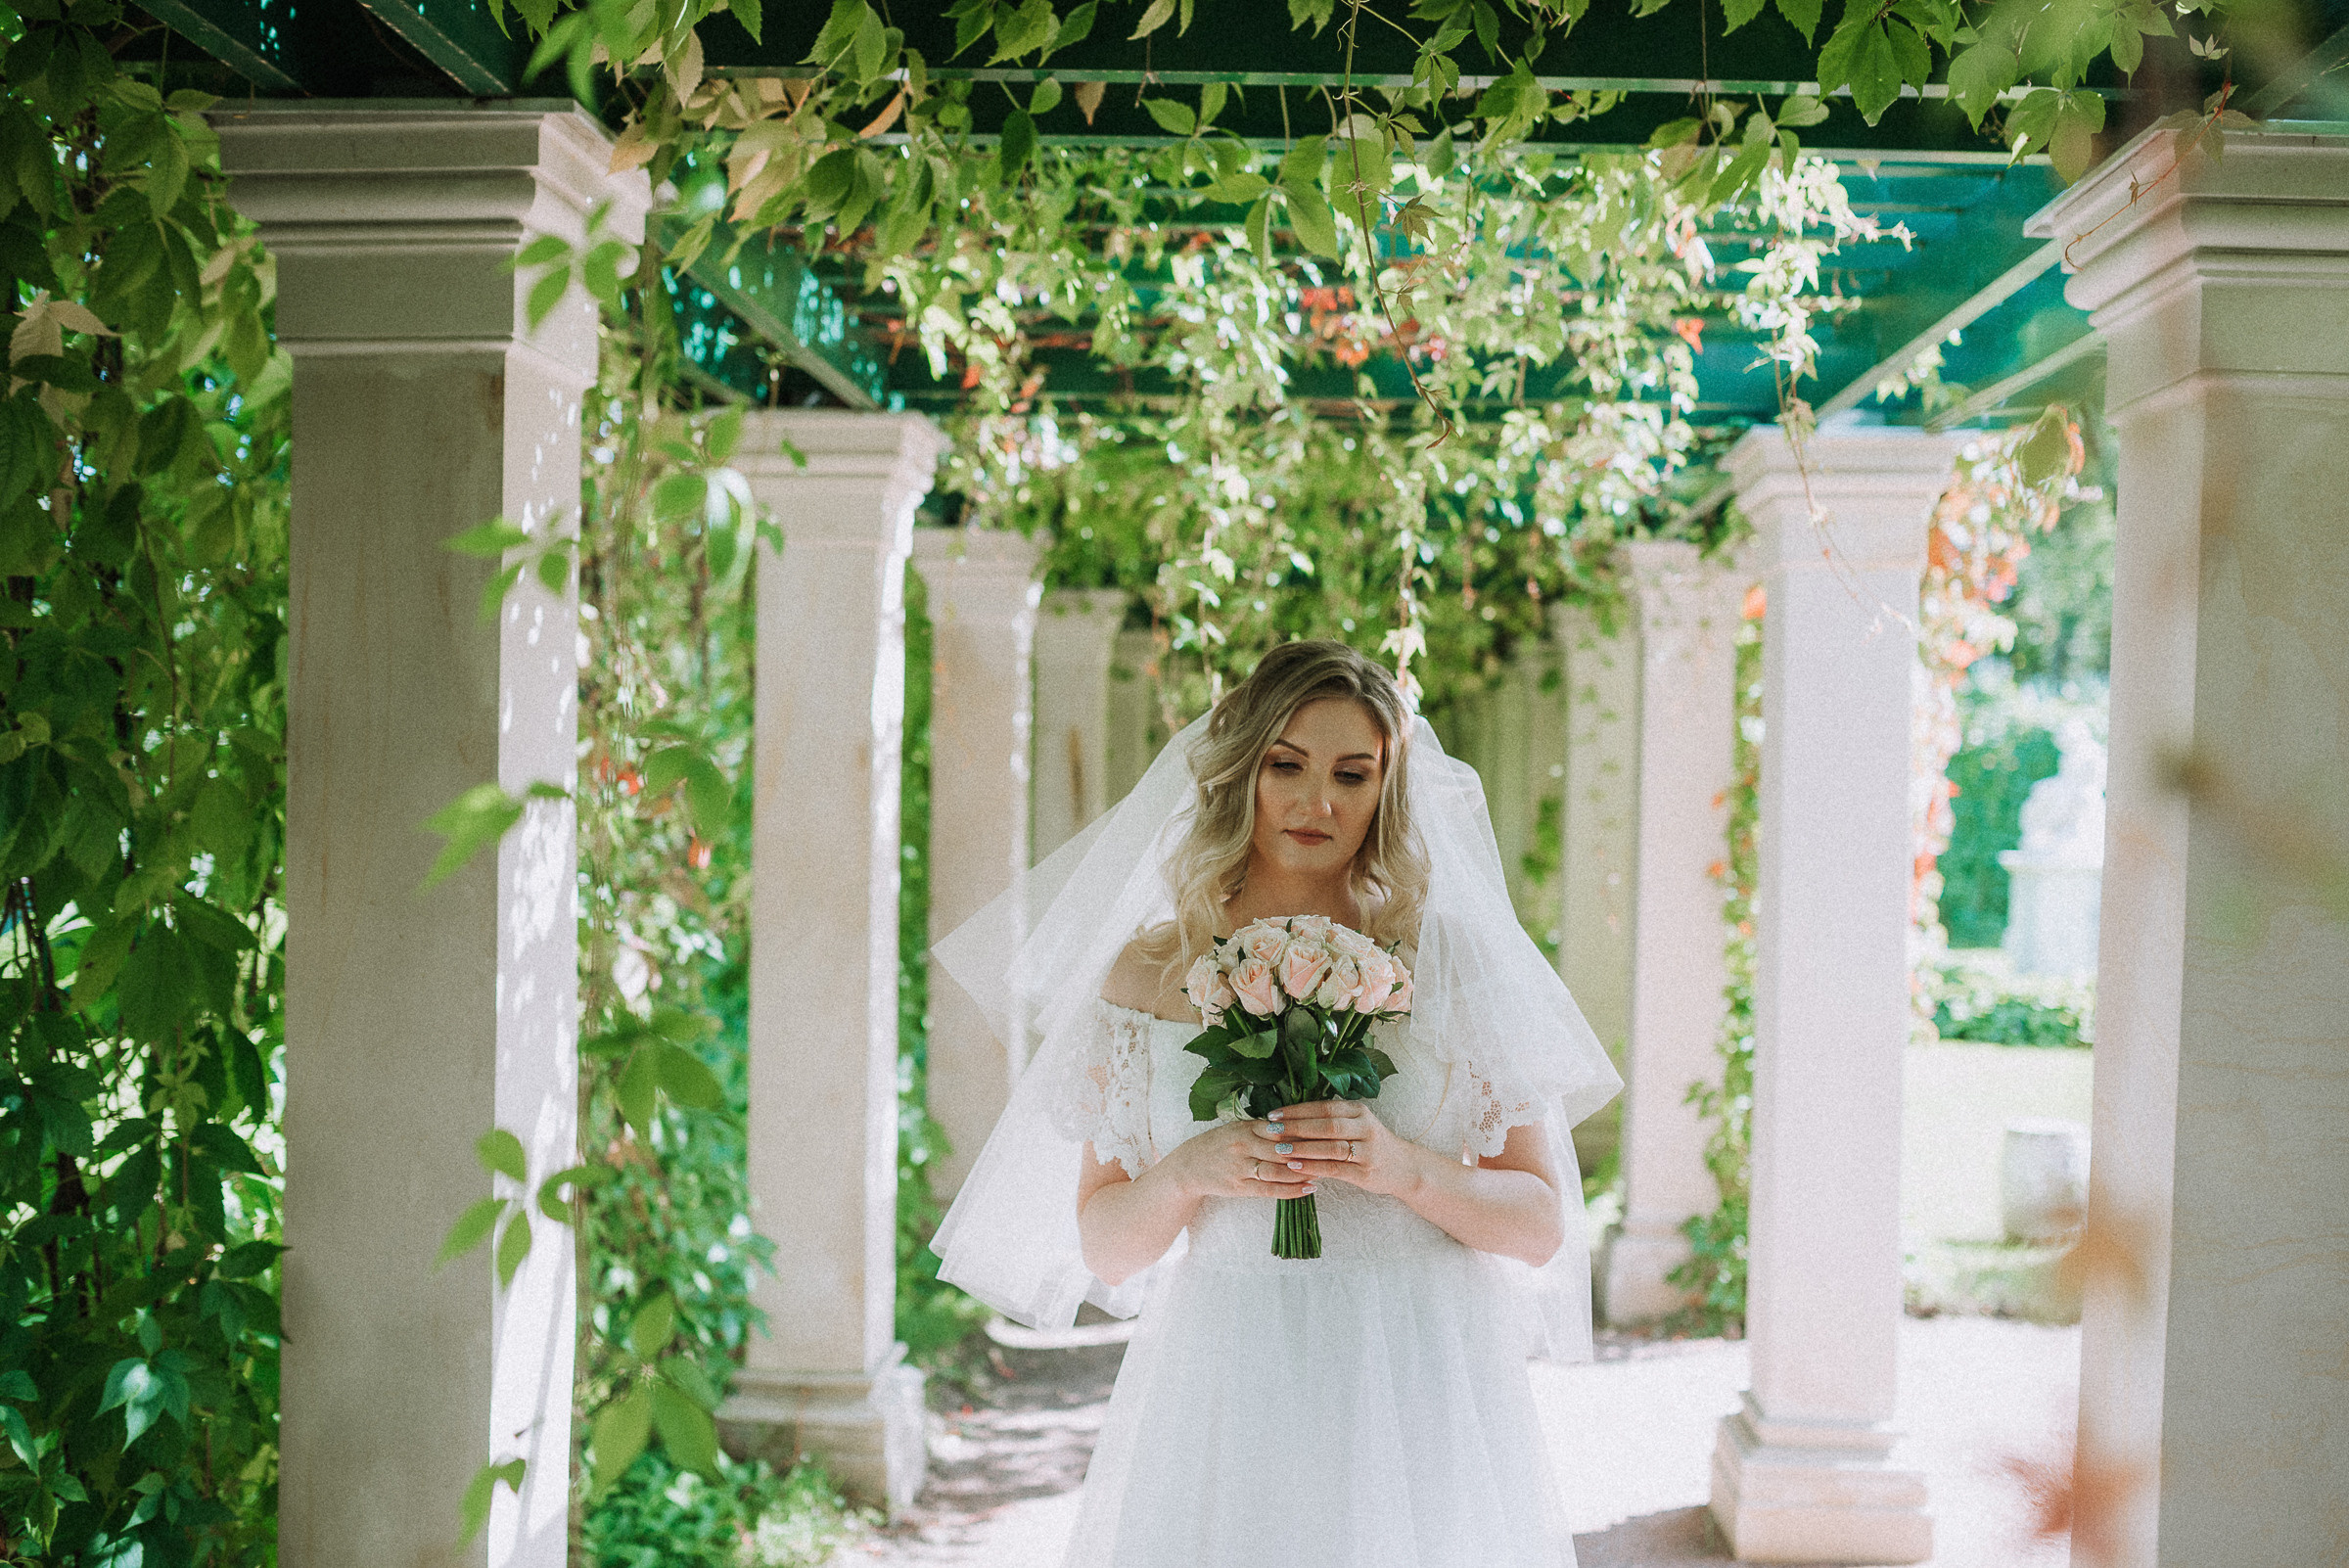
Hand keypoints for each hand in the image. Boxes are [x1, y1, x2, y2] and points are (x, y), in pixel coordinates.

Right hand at [1164, 1119, 1322, 1202]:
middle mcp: (1244, 1145)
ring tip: (1327, 1170)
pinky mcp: (1239, 1187)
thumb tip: (1299, 1124)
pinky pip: (1270, 1190)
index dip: (1307, 1130)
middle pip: (1284, 1148)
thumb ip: (1265, 1128)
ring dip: (1304, 1171)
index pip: (1283, 1127)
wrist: (1188, 1166)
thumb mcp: (1238, 1128)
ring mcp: (1241, 1168)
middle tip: (1336, 1151)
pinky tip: (1310, 1188)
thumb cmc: (1219, 1145)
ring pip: (1279, 1170)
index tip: (1330, 1131)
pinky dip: (1292, 1190)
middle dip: (1311, 1150)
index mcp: (1246, 1127)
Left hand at [1251, 1100, 1421, 1198]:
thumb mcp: (1356, 1125)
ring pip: (1330, 1146)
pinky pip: (1335, 1168)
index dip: (1297, 1110)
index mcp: (1359, 1111)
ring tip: (1279, 1149)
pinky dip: (1313, 1167)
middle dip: (1296, 1127)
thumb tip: (1288, 1118)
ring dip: (1302, 1147)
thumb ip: (1330, 1120)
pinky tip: (1295, 1167)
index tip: (1272, 1114)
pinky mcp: (1366, 1172)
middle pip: (1326, 1124)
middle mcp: (1365, 1127)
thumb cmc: (1370, 1144)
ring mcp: (1367, 1150)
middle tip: (1271, 1130)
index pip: (1324, 1107)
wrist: (1403, 1168)